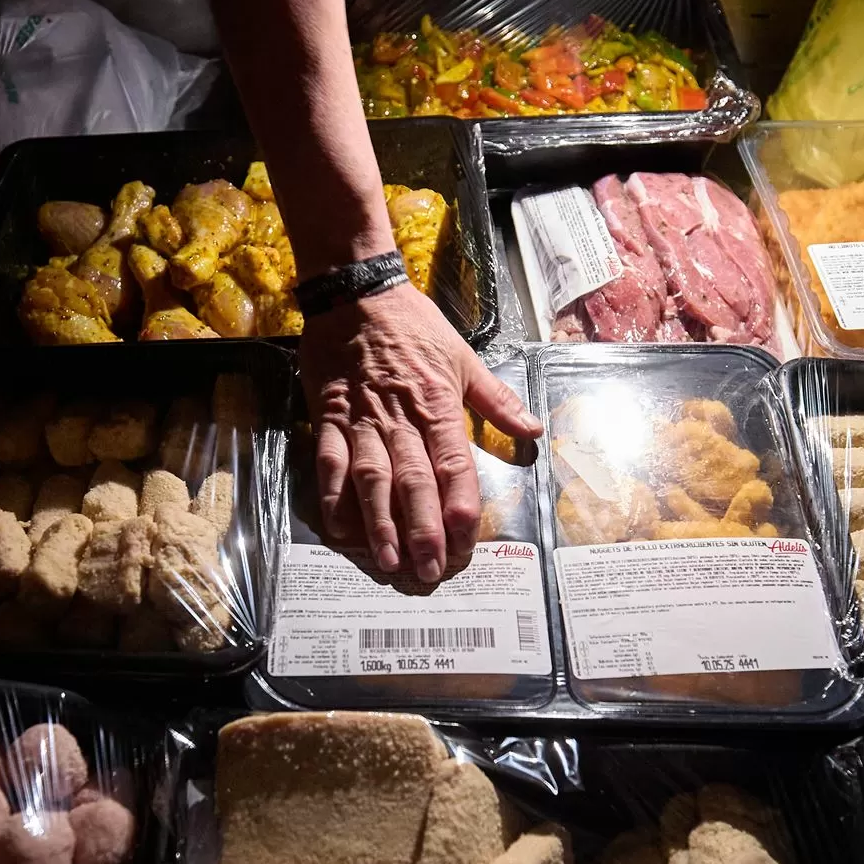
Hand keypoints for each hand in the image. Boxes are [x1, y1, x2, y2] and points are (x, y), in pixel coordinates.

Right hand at [300, 281, 540, 582]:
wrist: (355, 293)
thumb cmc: (414, 326)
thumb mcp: (464, 357)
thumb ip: (497, 401)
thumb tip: (533, 432)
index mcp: (438, 406)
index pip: (453, 464)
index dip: (459, 504)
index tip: (464, 540)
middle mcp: (401, 420)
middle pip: (413, 481)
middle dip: (422, 529)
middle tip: (430, 569)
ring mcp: (362, 421)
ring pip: (372, 479)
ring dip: (380, 523)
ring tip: (388, 560)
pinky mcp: (329, 418)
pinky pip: (330, 463)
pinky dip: (333, 497)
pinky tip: (340, 530)